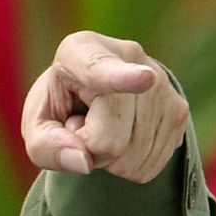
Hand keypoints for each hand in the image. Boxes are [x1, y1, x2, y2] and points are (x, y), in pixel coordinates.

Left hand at [21, 31, 188, 182]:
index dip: (120, 78)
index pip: (100, 69)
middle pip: (110, 140)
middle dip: (88, 149)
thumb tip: (83, 162)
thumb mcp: (36, 126)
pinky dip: (129, 164)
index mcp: (81, 50)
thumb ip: (45, 145)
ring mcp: (160, 83)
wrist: (93, 94)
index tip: (142, 80)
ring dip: (111, 158)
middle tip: (80, 125)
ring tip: (101, 127)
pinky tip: (122, 135)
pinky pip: (151, 165)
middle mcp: (128, 57)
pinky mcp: (179, 109)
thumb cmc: (59, 107)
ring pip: (133, 157)